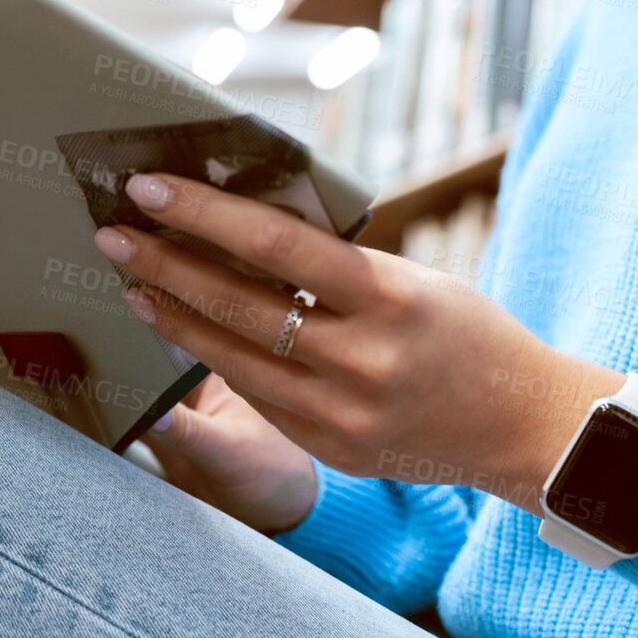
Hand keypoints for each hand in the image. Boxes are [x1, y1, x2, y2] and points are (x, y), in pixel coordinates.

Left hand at [95, 173, 625, 515]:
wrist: (524, 426)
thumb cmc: (466, 332)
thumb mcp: (413, 280)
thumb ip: (335, 264)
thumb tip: (242, 224)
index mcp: (390, 298)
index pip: (276, 245)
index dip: (204, 214)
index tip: (150, 188)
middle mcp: (364, 359)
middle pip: (239, 304)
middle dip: (166, 263)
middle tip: (114, 233)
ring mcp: (344, 413)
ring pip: (234, 356)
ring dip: (174, 316)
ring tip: (134, 283)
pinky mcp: (333, 448)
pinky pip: (258, 395)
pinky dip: (216, 357)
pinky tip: (183, 328)